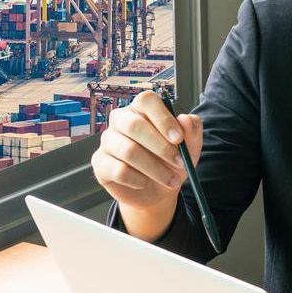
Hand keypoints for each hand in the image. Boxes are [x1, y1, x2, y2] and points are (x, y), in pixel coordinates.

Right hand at [90, 91, 202, 240]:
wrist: (157, 192)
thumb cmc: (171, 162)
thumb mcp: (190, 148)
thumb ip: (192, 131)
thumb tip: (186, 119)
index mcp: (141, 109)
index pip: (146, 100)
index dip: (163, 118)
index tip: (178, 138)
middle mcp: (121, 120)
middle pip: (134, 125)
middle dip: (161, 147)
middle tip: (179, 162)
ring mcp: (108, 141)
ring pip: (128, 151)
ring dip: (155, 169)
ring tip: (170, 180)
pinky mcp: (100, 163)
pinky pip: (119, 171)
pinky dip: (138, 180)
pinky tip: (145, 183)